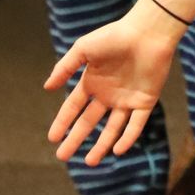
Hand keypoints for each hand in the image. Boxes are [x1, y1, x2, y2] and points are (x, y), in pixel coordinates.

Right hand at [43, 0, 183, 166]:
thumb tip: (46, 88)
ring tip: (90, 162)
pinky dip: (127, 138)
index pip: (73, 108)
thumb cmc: (115, 36)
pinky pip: (136, 124)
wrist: (148, 32)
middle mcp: (108, 94)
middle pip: (89, 122)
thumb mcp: (83, 49)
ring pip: (112, 128)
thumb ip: (65, 68)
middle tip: (63, 157)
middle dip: (76, 139)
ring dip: (102, 145)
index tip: (52, 138)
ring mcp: (127, 99)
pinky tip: (117, 150)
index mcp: (92, 82)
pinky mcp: (146, 100)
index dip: (63, 123)